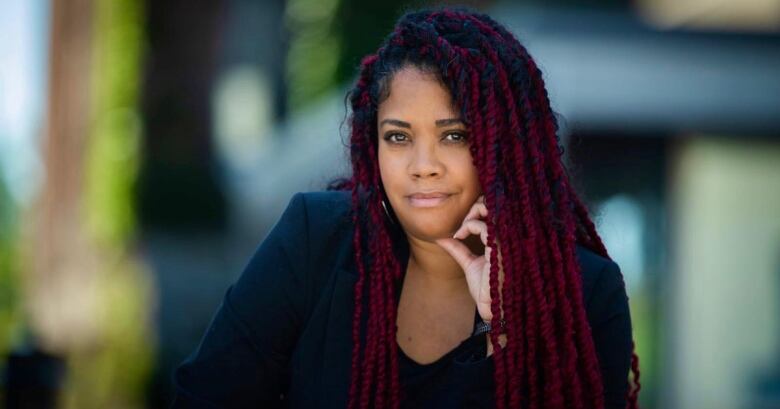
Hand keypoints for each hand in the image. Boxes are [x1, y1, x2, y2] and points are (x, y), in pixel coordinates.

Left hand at [435, 195, 504, 322]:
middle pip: (496, 206)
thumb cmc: (485, 288)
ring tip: (461, 228)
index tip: (460, 230)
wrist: (491, 307)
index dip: (477, 212)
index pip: (496, 212)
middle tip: (462, 223)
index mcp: (505, 240)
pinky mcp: (500, 248)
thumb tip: (441, 238)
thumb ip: (458, 249)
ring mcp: (506, 241)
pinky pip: (483, 227)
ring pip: (491, 211)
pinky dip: (468, 226)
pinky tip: (459, 236)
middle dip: (476, 207)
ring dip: (472, 214)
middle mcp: (508, 238)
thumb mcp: (469, 264)